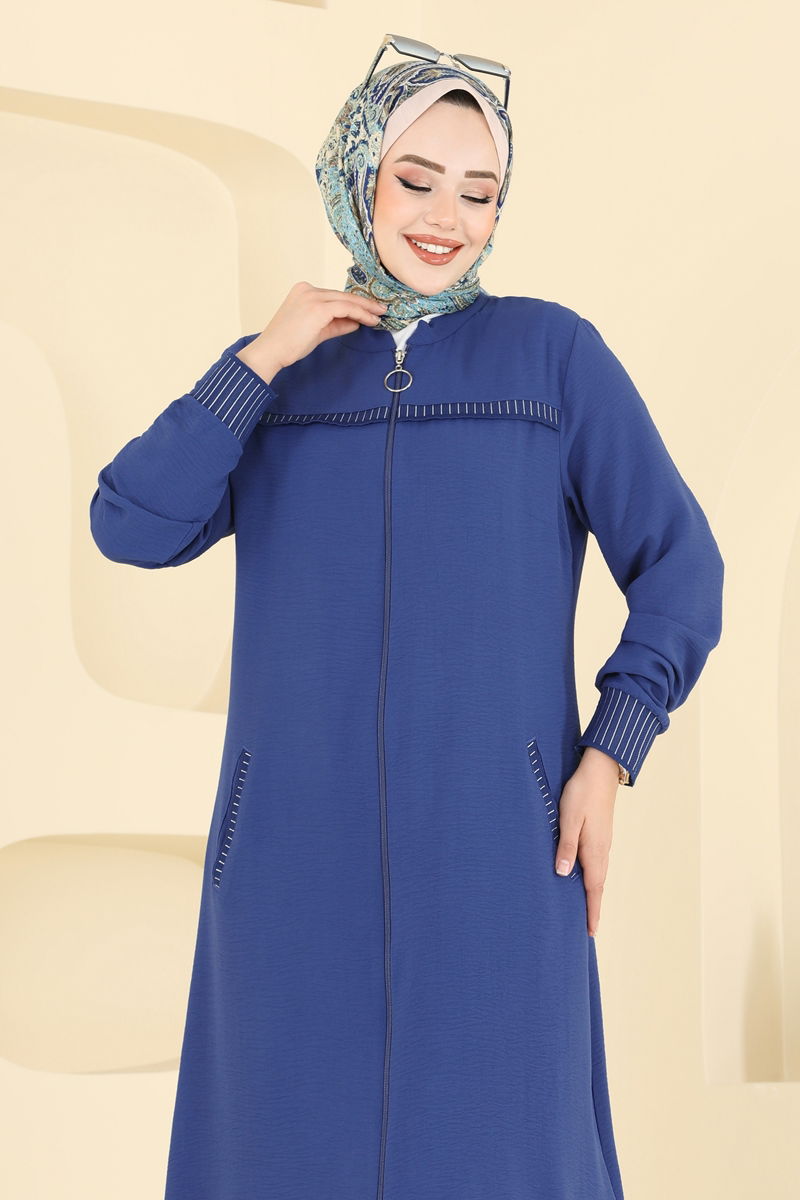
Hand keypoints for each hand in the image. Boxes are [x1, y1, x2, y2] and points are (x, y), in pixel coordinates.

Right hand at [235, 281, 388, 384]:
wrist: (271, 351)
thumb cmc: (288, 344)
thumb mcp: (316, 330)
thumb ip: (336, 324)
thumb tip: (355, 322)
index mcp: (304, 291)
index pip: (334, 296)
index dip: (354, 303)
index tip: (369, 310)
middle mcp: (308, 289)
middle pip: (342, 295)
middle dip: (364, 304)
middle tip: (380, 310)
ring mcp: (312, 297)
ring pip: (347, 300)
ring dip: (366, 309)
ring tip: (379, 316)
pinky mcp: (318, 308)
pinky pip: (346, 308)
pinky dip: (361, 314)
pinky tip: (370, 321)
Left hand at [555, 747, 618, 936]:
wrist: (601, 769)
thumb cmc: (582, 792)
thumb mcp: (569, 818)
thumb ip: (566, 846)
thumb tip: (563, 874)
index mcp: (595, 849)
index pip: (594, 888)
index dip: (592, 911)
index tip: (591, 932)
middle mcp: (602, 849)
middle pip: (598, 885)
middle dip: (594, 908)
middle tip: (589, 930)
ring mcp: (603, 841)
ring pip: (598, 874)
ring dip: (593, 894)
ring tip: (587, 910)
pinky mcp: (600, 833)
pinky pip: (597, 863)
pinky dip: (593, 878)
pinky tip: (585, 878)